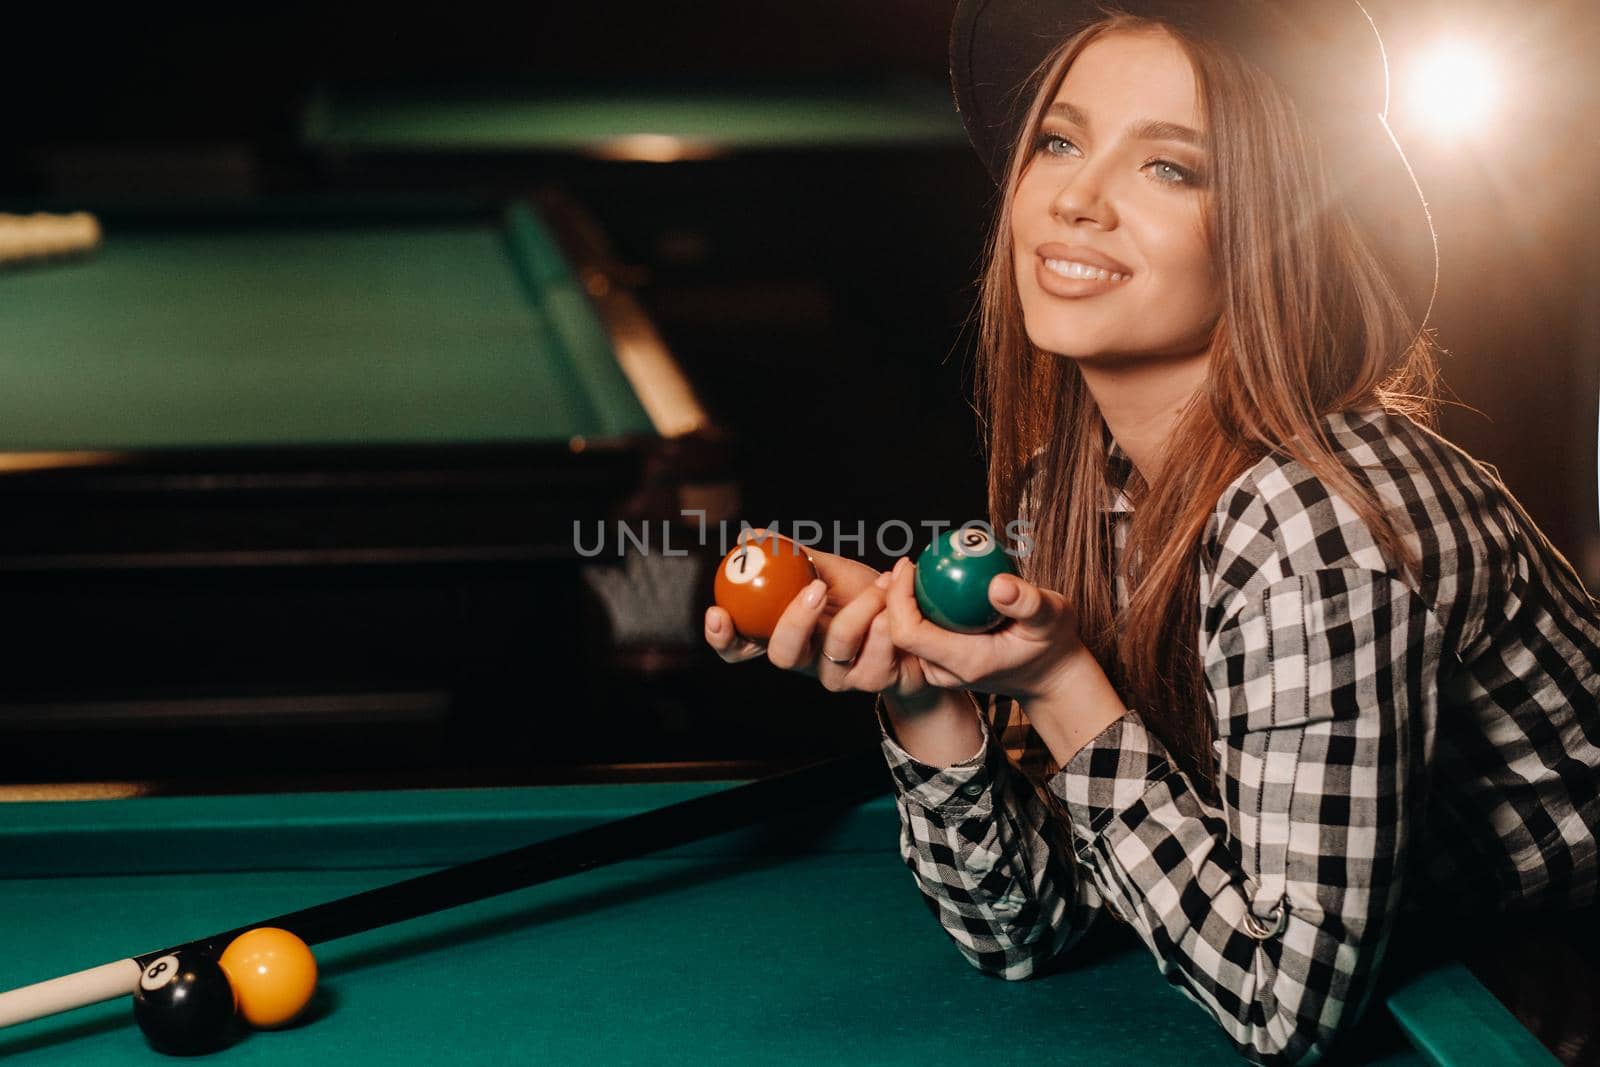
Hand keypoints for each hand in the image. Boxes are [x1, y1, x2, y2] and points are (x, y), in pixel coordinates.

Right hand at [704, 540, 932, 703]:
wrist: (918, 625)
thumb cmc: (865, 596)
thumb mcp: (830, 571)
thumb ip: (792, 557)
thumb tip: (751, 536)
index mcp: (786, 634)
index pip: (742, 646)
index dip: (723, 637)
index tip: (718, 611)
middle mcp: (807, 660)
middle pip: (782, 654)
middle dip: (795, 621)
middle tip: (815, 588)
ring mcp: (839, 676)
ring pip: (836, 650)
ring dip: (861, 610)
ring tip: (882, 583)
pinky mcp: (873, 681)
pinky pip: (875, 660)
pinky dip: (888, 624)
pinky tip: (896, 598)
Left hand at [882, 556, 1084, 701]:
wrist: (1049, 675)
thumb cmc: (1052, 642)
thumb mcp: (1052, 617)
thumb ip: (1028, 602)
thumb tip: (998, 584)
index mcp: (965, 662)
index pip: (909, 632)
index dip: (898, 598)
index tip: (911, 565)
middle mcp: (945, 673)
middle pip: (897, 633)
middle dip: (892, 596)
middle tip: (907, 561)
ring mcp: (940, 672)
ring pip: (903, 635)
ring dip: (900, 602)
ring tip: (911, 570)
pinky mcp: (940, 664)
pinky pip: (916, 634)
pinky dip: (914, 609)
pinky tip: (922, 583)